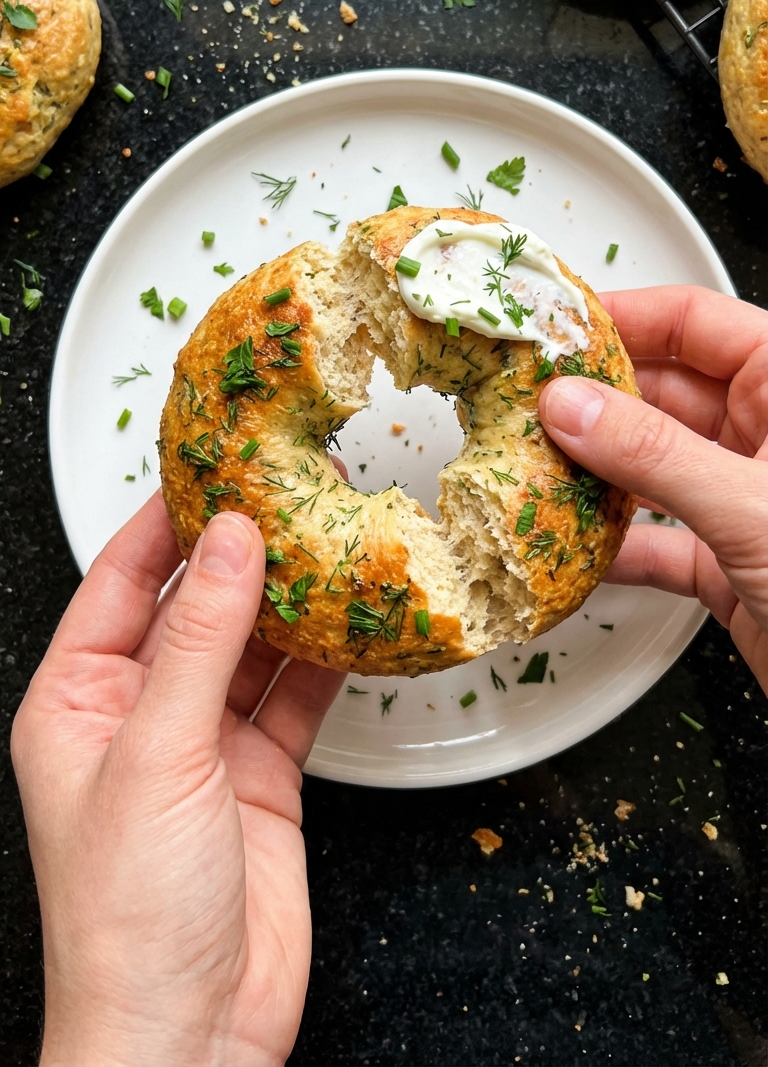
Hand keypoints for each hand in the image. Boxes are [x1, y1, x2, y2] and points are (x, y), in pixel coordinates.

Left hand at [11, 493, 343, 1066]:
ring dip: (295, 600)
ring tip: (336, 538)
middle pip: (197, 604)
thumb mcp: (158, 756)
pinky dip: (330, 659)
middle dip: (245, 552)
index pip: (123, 579)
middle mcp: (140, 715)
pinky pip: (298, 696)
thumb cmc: (126, 923)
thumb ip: (200, 640)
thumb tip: (233, 542)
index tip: (217, 465)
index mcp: (79, 701)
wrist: (188, 1038)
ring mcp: (205, 746)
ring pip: (254, 645)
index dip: (168, 518)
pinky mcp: (263, 776)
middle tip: (295, 490)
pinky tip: (357, 620)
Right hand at [538, 286, 767, 691]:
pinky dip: (613, 549)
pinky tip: (568, 553)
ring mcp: (746, 502)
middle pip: (663, 393)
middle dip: (592, 400)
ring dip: (592, 474)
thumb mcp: (750, 507)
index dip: (625, 317)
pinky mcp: (731, 565)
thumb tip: (571, 405)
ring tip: (528, 469)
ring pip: (652, 467)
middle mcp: (767, 439)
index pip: (697, 323)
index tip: (553, 327)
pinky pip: (657, 542)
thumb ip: (655, 454)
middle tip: (520, 402)